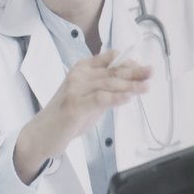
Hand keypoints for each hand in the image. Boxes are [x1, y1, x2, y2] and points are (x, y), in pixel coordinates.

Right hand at [13, 49, 149, 180]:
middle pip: (112, 71)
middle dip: (134, 72)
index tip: (143, 66)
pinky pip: (99, 98)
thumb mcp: (90, 98)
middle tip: (151, 72)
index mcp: (82, 69)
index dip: (128, 61)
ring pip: (108, 83)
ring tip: (146, 86)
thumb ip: (107, 89)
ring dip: (130, 85)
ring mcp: (75, 89)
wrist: (41, 134)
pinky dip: (115, 98)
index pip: (109, 59)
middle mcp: (78, 75)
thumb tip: (130, 84)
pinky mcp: (74, 105)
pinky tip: (128, 98)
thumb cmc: (67, 117)